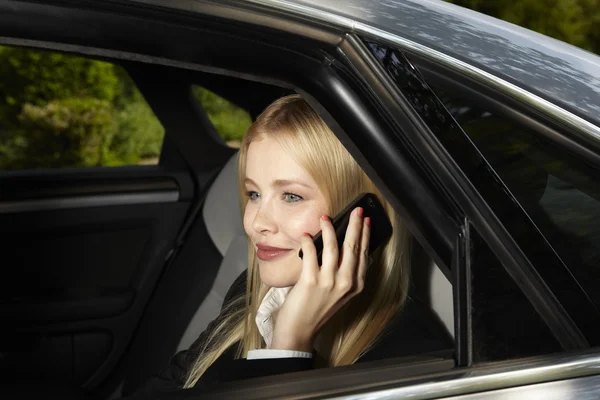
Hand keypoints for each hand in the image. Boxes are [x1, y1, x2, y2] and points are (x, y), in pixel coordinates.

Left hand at [270, 207, 369, 351]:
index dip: (366, 235)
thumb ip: (346, 274)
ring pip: (333, 247)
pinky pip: (311, 253)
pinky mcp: (310, 281)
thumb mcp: (340, 294)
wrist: (300, 331)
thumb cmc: (317, 310)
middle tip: (357, 210)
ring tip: (326, 217)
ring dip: (329, 229)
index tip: (366, 221)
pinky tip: (306, 235)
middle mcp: (346, 283)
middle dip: (355, 225)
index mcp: (356, 285)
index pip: (364, 254)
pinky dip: (308, 242)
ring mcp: (329, 282)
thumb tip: (344, 247)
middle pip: (353, 247)